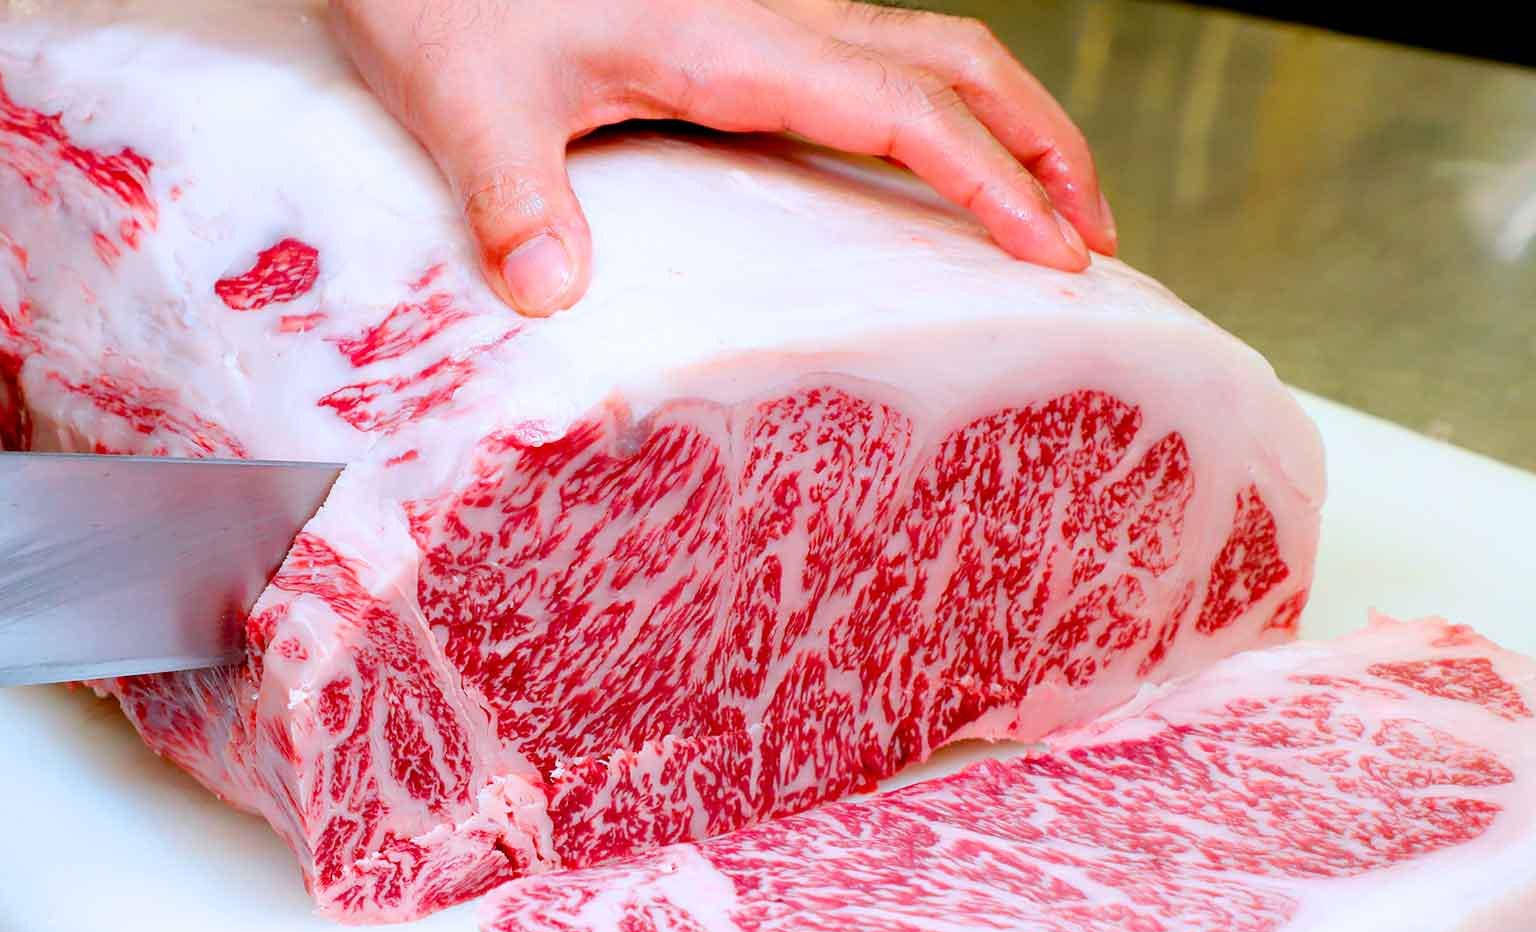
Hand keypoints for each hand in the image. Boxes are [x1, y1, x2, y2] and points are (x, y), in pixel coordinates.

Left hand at [330, 0, 1114, 316]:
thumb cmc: (443, 1)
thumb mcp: (471, 102)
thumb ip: (516, 199)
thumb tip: (553, 298)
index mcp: (732, 43)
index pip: (907, 110)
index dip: (994, 180)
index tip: (1059, 253)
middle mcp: (768, 23)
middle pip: (955, 62)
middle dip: (1042, 142)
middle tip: (1092, 237)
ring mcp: (759, 23)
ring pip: (924, 52)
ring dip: (1004, 121)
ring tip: (1047, 208)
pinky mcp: (734, 35)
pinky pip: (870, 67)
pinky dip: (934, 116)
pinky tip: (923, 177)